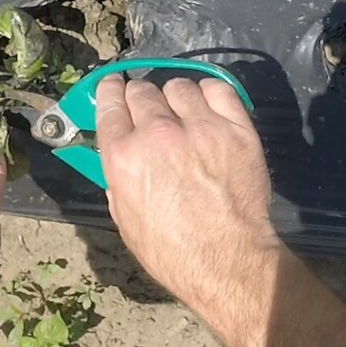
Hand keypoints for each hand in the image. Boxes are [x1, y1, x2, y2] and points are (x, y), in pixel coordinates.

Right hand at [96, 76, 277, 312]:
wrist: (226, 261)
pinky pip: (219, 89)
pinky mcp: (235, 129)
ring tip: (182, 112)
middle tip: (150, 110)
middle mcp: (157, 133)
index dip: (110, 91)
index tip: (113, 85)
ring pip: (179, 87)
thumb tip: (120, 153)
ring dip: (175, 97)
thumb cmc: (170, 251)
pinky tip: (208, 105)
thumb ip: (118, 176)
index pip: (110, 104)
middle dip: (141, 98)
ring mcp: (199, 127)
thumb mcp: (124, 217)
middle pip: (143, 92)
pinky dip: (209, 93)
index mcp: (123, 156)